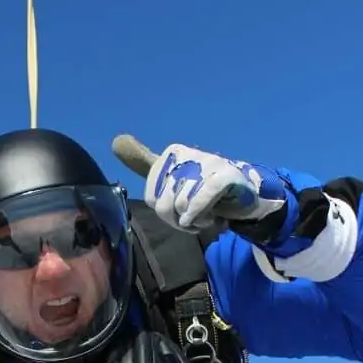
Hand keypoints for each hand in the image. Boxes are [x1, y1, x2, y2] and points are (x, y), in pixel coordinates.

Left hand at [145, 143, 286, 232]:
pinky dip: (199, 215)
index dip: (166, 214)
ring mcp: (209, 163)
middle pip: (164, 204)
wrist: (246, 196)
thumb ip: (144, 163)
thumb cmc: (205, 190)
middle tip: (195, 216)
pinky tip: (209, 219)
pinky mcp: (226, 176)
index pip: (152, 197)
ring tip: (208, 213)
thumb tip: (116, 141)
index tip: (181, 209)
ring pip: (181, 206)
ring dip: (196, 220)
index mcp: (172, 153)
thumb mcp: (171, 178)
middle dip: (179, 220)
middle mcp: (189, 154)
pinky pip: (199, 200)